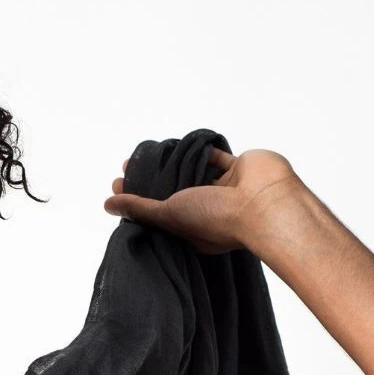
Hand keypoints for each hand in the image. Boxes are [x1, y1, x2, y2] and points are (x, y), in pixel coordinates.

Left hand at [103, 147, 304, 254]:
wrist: (265, 204)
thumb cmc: (219, 220)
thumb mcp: (169, 216)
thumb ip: (140, 208)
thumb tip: (108, 204)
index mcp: (193, 230)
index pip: (159, 215)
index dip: (138, 202)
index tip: (118, 186)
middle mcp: (209, 210)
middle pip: (174, 192)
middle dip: (152, 180)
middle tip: (129, 166)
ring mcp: (225, 189)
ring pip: (193, 172)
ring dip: (174, 163)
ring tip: (150, 152)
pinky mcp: (239, 167)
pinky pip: (215, 156)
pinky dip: (202, 149)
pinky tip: (182, 143)